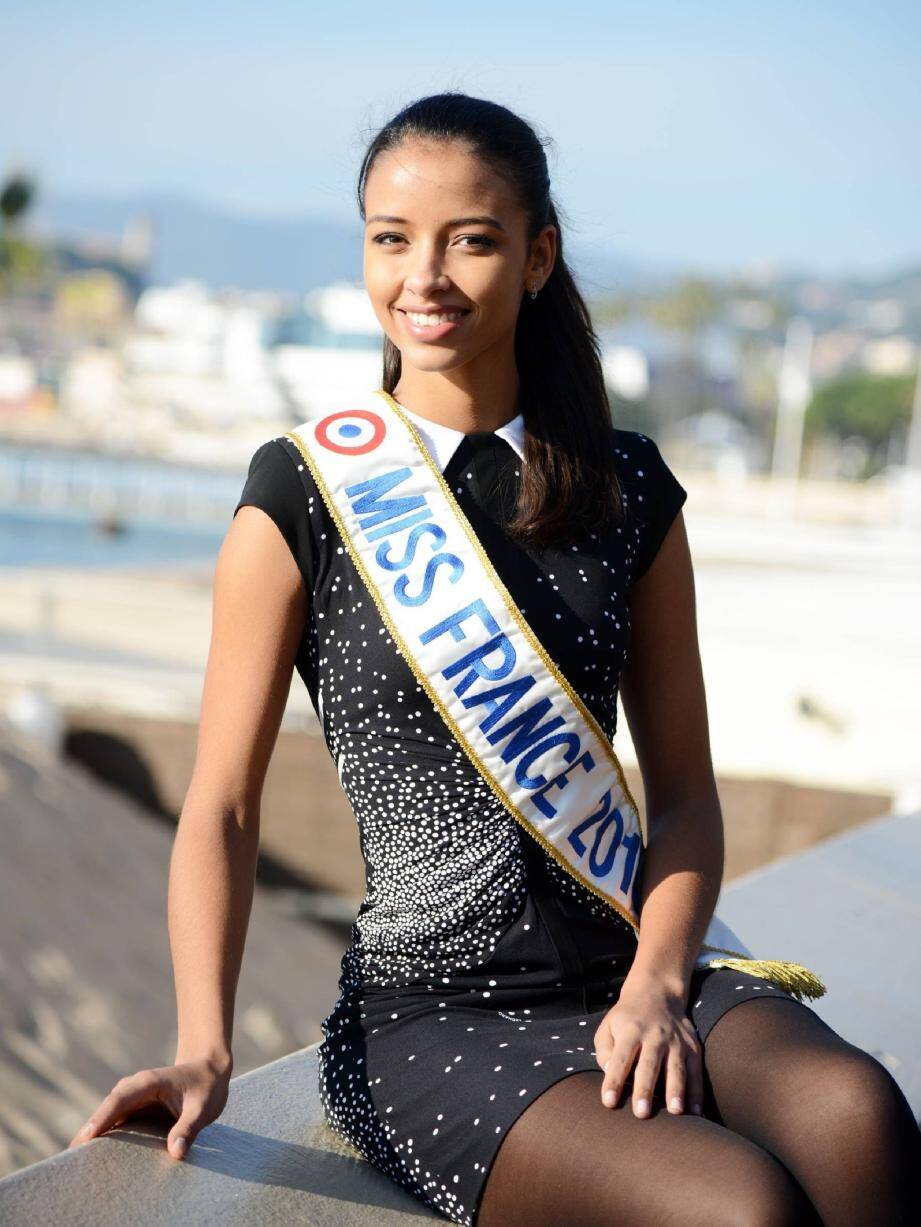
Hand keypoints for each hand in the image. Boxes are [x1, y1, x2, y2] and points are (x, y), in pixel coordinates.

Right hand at [66, 1055, 232, 1158]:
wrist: (209, 1069)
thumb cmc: (207, 1085)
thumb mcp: (203, 1107)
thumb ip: (189, 1128)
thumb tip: (176, 1152)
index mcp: (148, 1083)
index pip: (119, 1100)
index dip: (101, 1119)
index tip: (85, 1138)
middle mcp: (135, 1089)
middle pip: (106, 1111)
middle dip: (90, 1132)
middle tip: (72, 1159)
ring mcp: (133, 1099)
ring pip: (108, 1118)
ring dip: (95, 1136)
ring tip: (80, 1163)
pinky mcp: (135, 1110)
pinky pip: (117, 1124)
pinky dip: (108, 1138)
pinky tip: (100, 1158)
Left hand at [593, 972, 702, 1118]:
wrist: (657, 993)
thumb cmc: (627, 1019)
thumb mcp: (608, 1026)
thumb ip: (604, 1050)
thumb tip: (609, 1074)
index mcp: (630, 1031)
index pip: (620, 1058)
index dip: (614, 1080)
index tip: (609, 1102)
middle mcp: (654, 1036)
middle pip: (649, 1064)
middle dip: (645, 1089)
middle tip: (642, 1113)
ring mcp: (676, 1041)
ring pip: (676, 1068)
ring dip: (676, 1091)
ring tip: (675, 1112)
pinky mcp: (692, 1047)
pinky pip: (696, 1072)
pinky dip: (697, 1092)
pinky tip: (696, 1112)